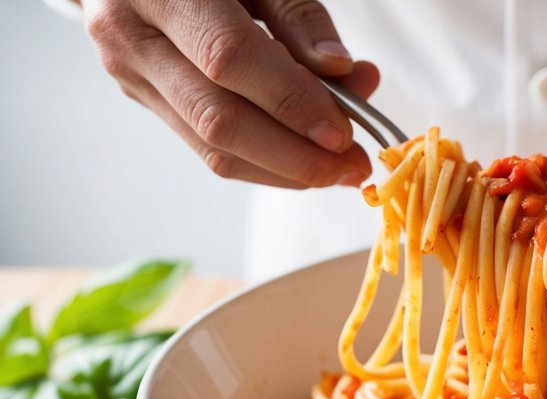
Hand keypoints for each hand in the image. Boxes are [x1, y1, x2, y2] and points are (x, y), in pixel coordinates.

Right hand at [81, 0, 380, 187]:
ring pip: (213, 147)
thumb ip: (299, 16)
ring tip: (340, 169)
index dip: (290, 101)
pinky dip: (265, 164)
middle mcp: (131, 35)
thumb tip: (341, 72)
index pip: (227, 58)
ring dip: (285, 170)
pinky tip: (306, 161)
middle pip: (218, 118)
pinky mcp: (144, 99)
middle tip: (352, 165)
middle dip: (295, 154)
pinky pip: (208, 149)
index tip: (342, 131)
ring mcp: (131, 73)